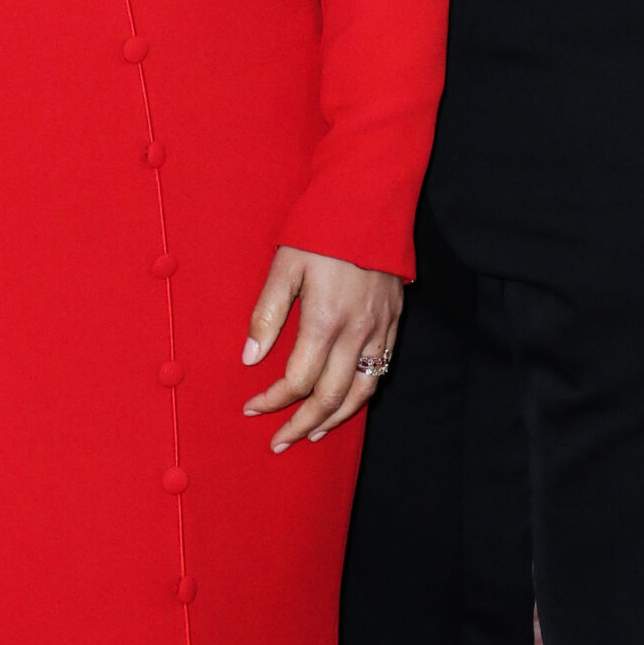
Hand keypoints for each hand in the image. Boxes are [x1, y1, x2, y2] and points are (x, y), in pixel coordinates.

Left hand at [242, 246, 403, 450]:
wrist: (369, 202)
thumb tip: (250, 358)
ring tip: (311, 434)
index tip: (251, 408)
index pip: (297, 380)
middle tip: (278, 441)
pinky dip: (361, 395)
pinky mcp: (393, 322)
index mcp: (325, 320)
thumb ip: (267, 314)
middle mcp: (356, 332)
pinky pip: (380, 371)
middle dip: (301, 424)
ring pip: (360, 392)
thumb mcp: (285, 266)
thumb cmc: (321, 232)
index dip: (272, 400)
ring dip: (335, 419)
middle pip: (330, 398)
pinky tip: (345, 403)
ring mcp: (379, 329)